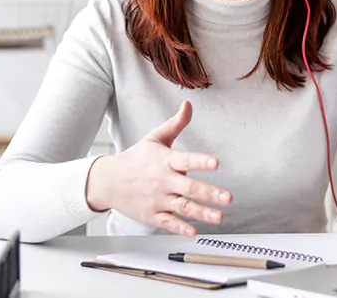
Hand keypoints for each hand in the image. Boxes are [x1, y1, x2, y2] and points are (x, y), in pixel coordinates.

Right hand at [86, 101, 231, 236]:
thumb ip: (176, 124)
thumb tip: (188, 104)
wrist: (108, 181)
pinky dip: (180, 228)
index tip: (216, 163)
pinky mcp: (152, 215)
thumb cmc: (136, 158)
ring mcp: (157, 199)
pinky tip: (193, 231)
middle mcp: (162, 180)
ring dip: (202, 213)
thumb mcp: (154, 138)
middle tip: (228, 197)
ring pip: (182, 207)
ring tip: (219, 216)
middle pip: (189, 188)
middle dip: (210, 193)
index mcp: (165, 160)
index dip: (201, 162)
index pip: (186, 160)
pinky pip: (168, 222)